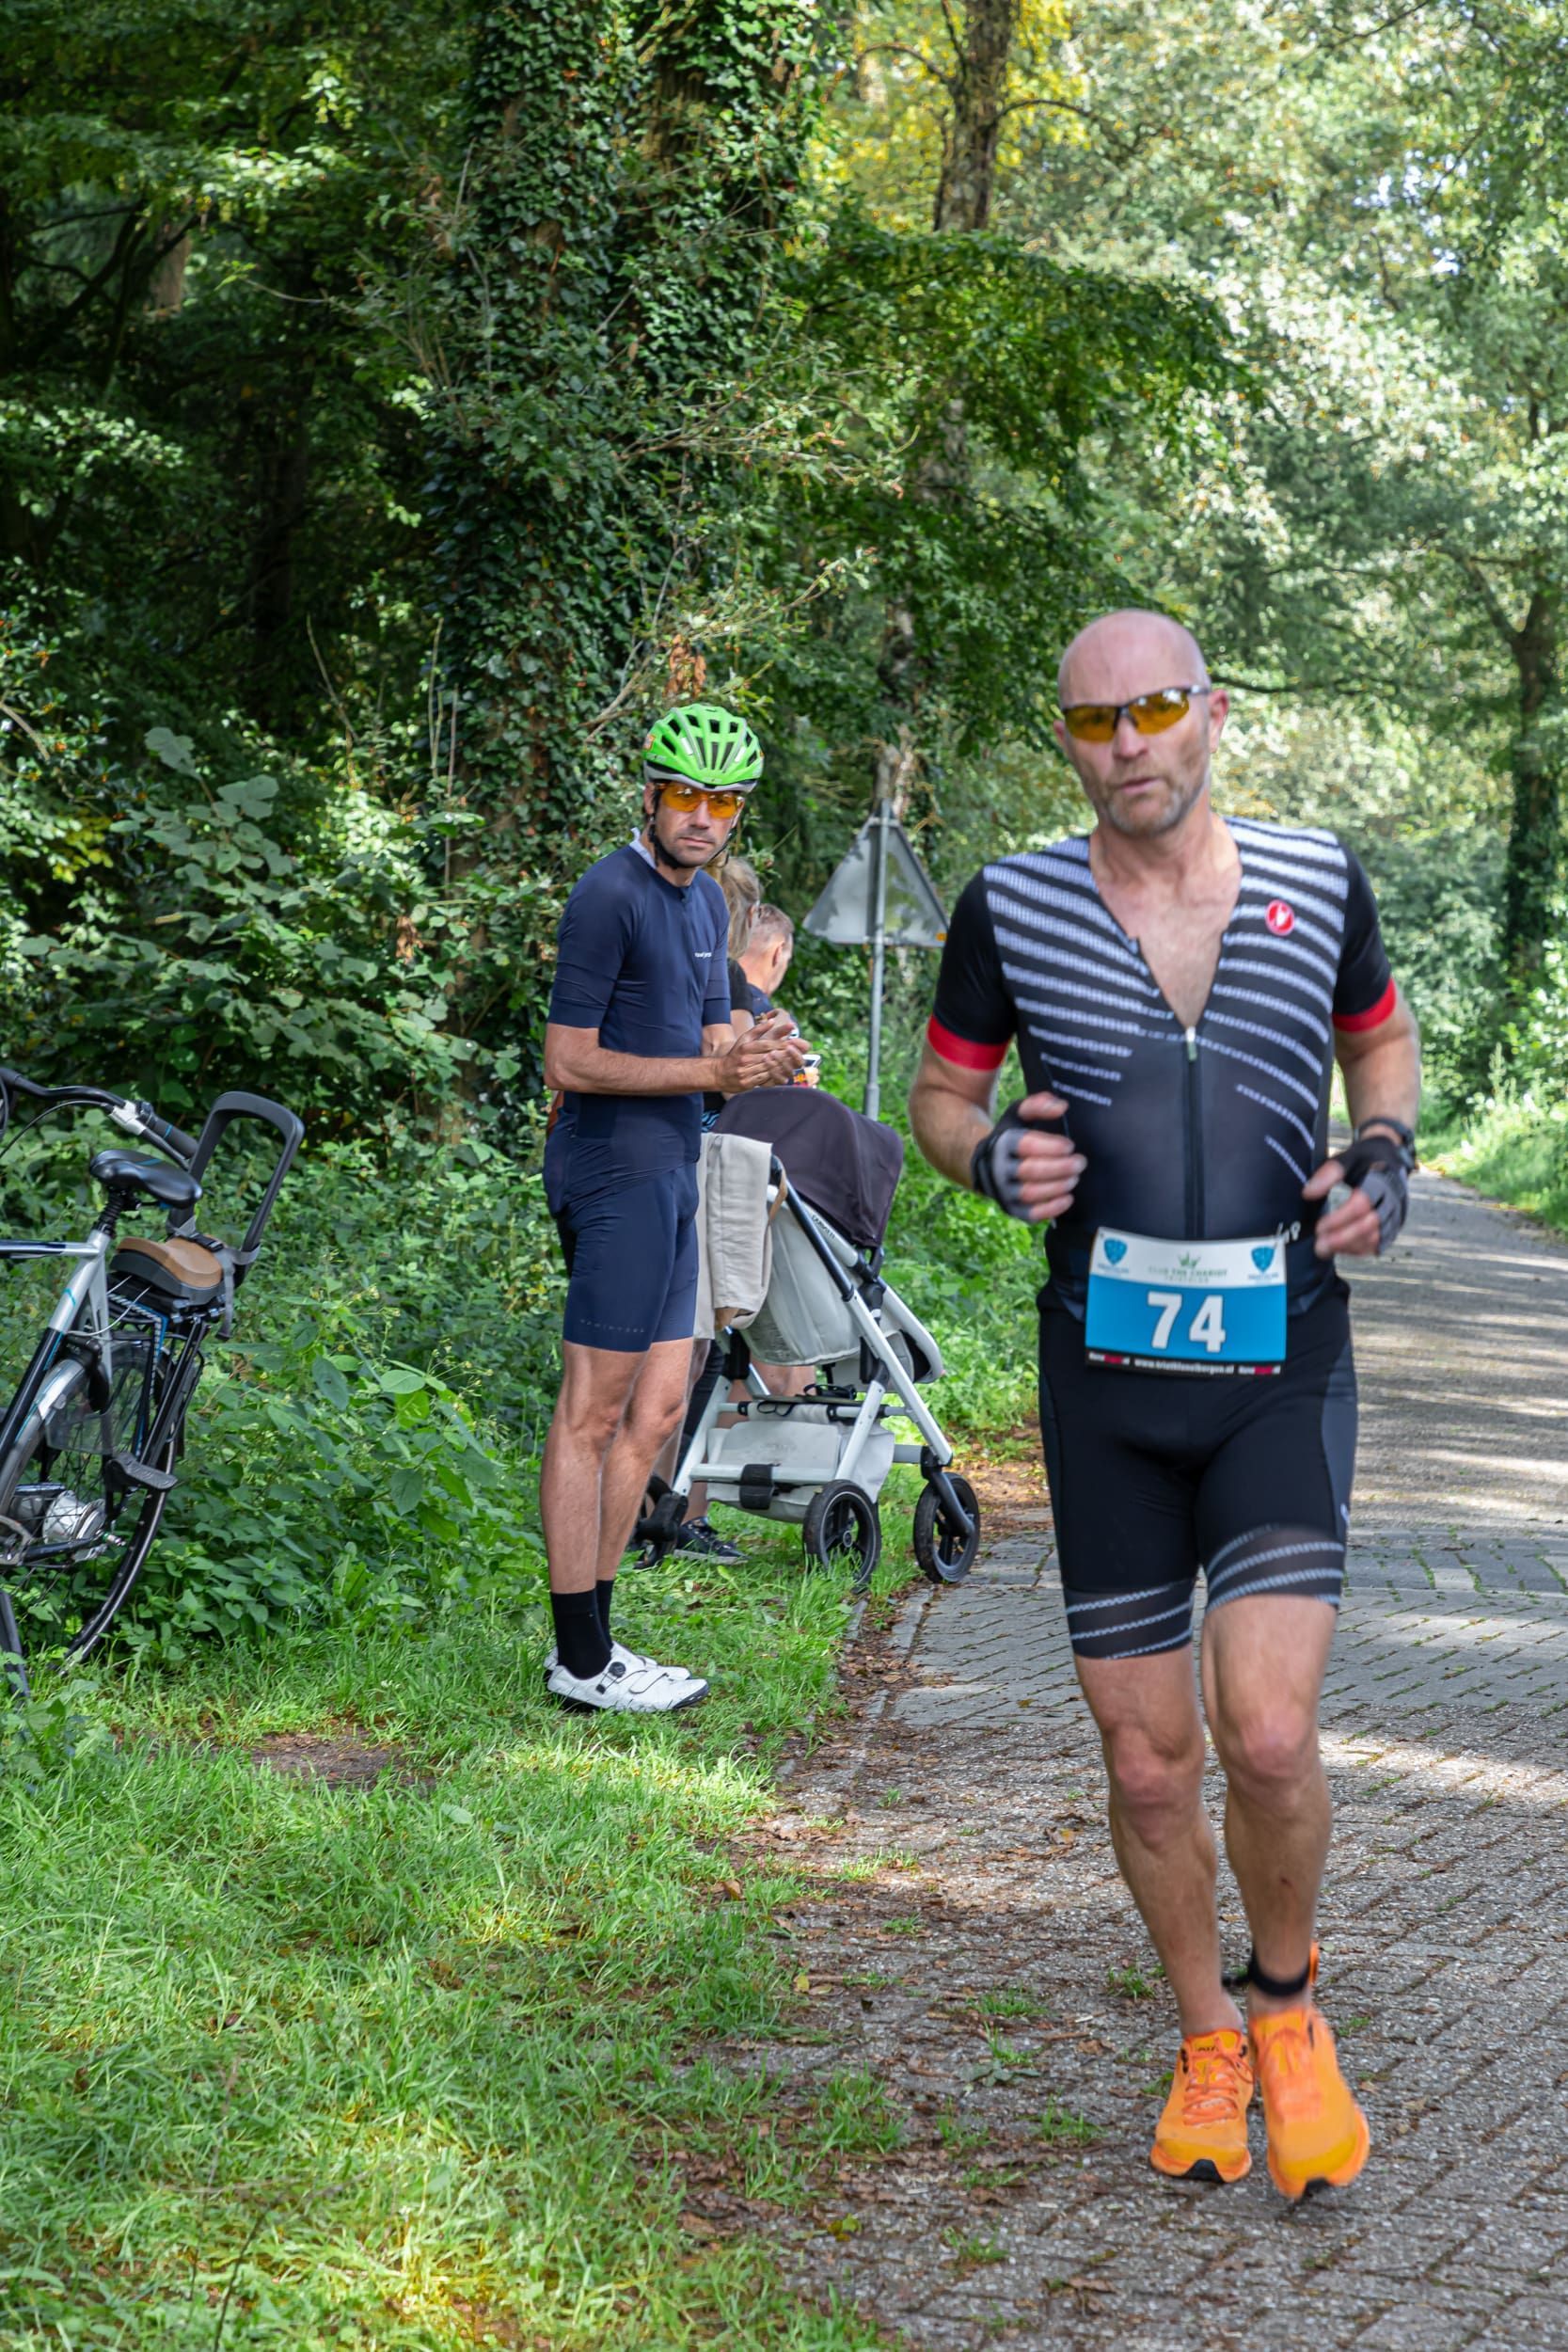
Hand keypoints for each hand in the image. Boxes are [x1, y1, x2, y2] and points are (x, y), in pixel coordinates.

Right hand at [714, 1010, 806, 1094]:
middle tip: (795, 1053)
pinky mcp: (747, 1083)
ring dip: (780, 1066)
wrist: (720, 1073)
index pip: (765, 1044)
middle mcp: (744, 1059)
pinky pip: (764, 1079)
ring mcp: (745, 1072)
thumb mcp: (744, 1039)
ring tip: (792, 1063)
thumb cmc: (735, 1055)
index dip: (779, 1044)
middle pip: (768, 1056)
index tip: (790, 1043)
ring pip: (767, 1068)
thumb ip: (758, 1030)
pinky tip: (781, 1073)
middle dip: (782, 1055)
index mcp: (744, 1048)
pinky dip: (773, 1076)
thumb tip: (772, 1021)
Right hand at [971, 1092, 1085, 1223]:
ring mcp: (1004, 1192)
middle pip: (1031, 1170)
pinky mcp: (1013, 1209)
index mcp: (1002, 1144)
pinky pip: (1032, 1213)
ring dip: (1058, 1186)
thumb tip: (1061, 1106)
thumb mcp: (1019, 1115)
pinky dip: (1052, 1208)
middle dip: (1060, 1167)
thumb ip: (1038, 1104)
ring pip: (1031, 1192)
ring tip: (1074, 1178)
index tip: (1069, 1146)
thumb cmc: (1011, 1137)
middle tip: (1080, 1163)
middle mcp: (999, 1169)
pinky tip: (1068, 1198)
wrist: (988, 1165)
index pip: (1026, 1145)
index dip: (1051, 1146)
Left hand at [1303, 1129, 1411, 1257]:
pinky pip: (1379, 1244)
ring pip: (1375, 1238)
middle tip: (1319, 1245)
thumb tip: (1308, 1193)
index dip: (1339, 1218)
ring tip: (1325, 1249)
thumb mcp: (1346, 1158)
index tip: (1319, 1226)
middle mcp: (1392, 1201)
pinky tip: (1340, 1249)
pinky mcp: (1394, 1227)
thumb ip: (1328, 1173)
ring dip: (1349, 1246)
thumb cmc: (1364, 1160)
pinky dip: (1359, 1250)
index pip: (1361, 1204)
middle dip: (1342, 1238)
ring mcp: (1395, 1215)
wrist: (1390, 1159)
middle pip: (1369, 1225)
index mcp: (1380, 1181)